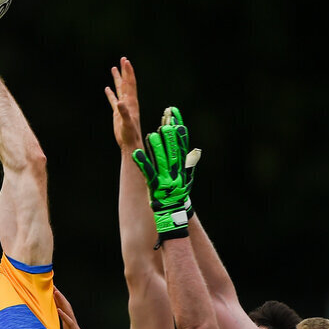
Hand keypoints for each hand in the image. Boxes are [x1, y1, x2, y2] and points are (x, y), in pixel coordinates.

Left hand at [54, 288, 94, 328]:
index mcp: (67, 328)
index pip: (61, 311)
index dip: (56, 302)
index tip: (49, 293)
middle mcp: (71, 326)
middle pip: (64, 308)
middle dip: (58, 297)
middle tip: (52, 286)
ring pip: (68, 312)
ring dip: (61, 302)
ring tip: (55, 292)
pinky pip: (70, 323)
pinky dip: (64, 316)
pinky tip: (59, 310)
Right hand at [104, 57, 142, 149]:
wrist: (130, 143)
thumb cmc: (130, 134)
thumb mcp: (127, 123)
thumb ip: (123, 112)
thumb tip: (119, 102)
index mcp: (131, 102)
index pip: (130, 83)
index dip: (128, 72)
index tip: (126, 61)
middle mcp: (128, 102)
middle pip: (126, 83)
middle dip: (124, 71)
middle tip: (123, 59)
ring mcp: (123, 107)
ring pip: (120, 89)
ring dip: (117, 79)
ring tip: (114, 68)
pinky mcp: (118, 113)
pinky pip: (113, 100)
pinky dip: (111, 93)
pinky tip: (107, 88)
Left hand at [132, 114, 199, 239]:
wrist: (174, 213)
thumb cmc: (178, 195)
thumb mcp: (186, 179)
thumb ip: (188, 165)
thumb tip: (192, 151)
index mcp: (182, 168)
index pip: (181, 145)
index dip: (179, 129)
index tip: (175, 115)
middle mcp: (175, 171)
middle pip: (173, 151)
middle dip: (170, 135)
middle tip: (165, 120)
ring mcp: (165, 179)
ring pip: (161, 160)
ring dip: (157, 147)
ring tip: (152, 134)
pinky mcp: (155, 186)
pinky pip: (147, 173)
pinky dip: (142, 163)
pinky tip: (136, 153)